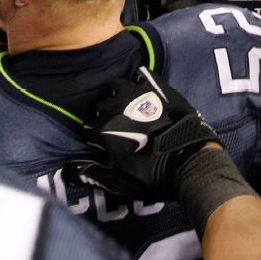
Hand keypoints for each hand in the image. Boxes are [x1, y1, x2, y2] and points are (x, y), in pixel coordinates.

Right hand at [65, 66, 218, 200]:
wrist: (192, 161)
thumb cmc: (154, 176)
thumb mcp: (121, 184)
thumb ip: (93, 175)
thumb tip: (69, 171)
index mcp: (105, 130)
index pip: (88, 128)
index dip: (93, 137)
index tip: (101, 145)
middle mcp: (117, 107)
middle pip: (99, 104)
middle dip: (101, 114)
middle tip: (111, 125)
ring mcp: (139, 94)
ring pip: (117, 85)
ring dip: (115, 94)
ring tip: (121, 104)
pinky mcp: (159, 88)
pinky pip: (143, 76)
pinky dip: (139, 81)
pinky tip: (142, 91)